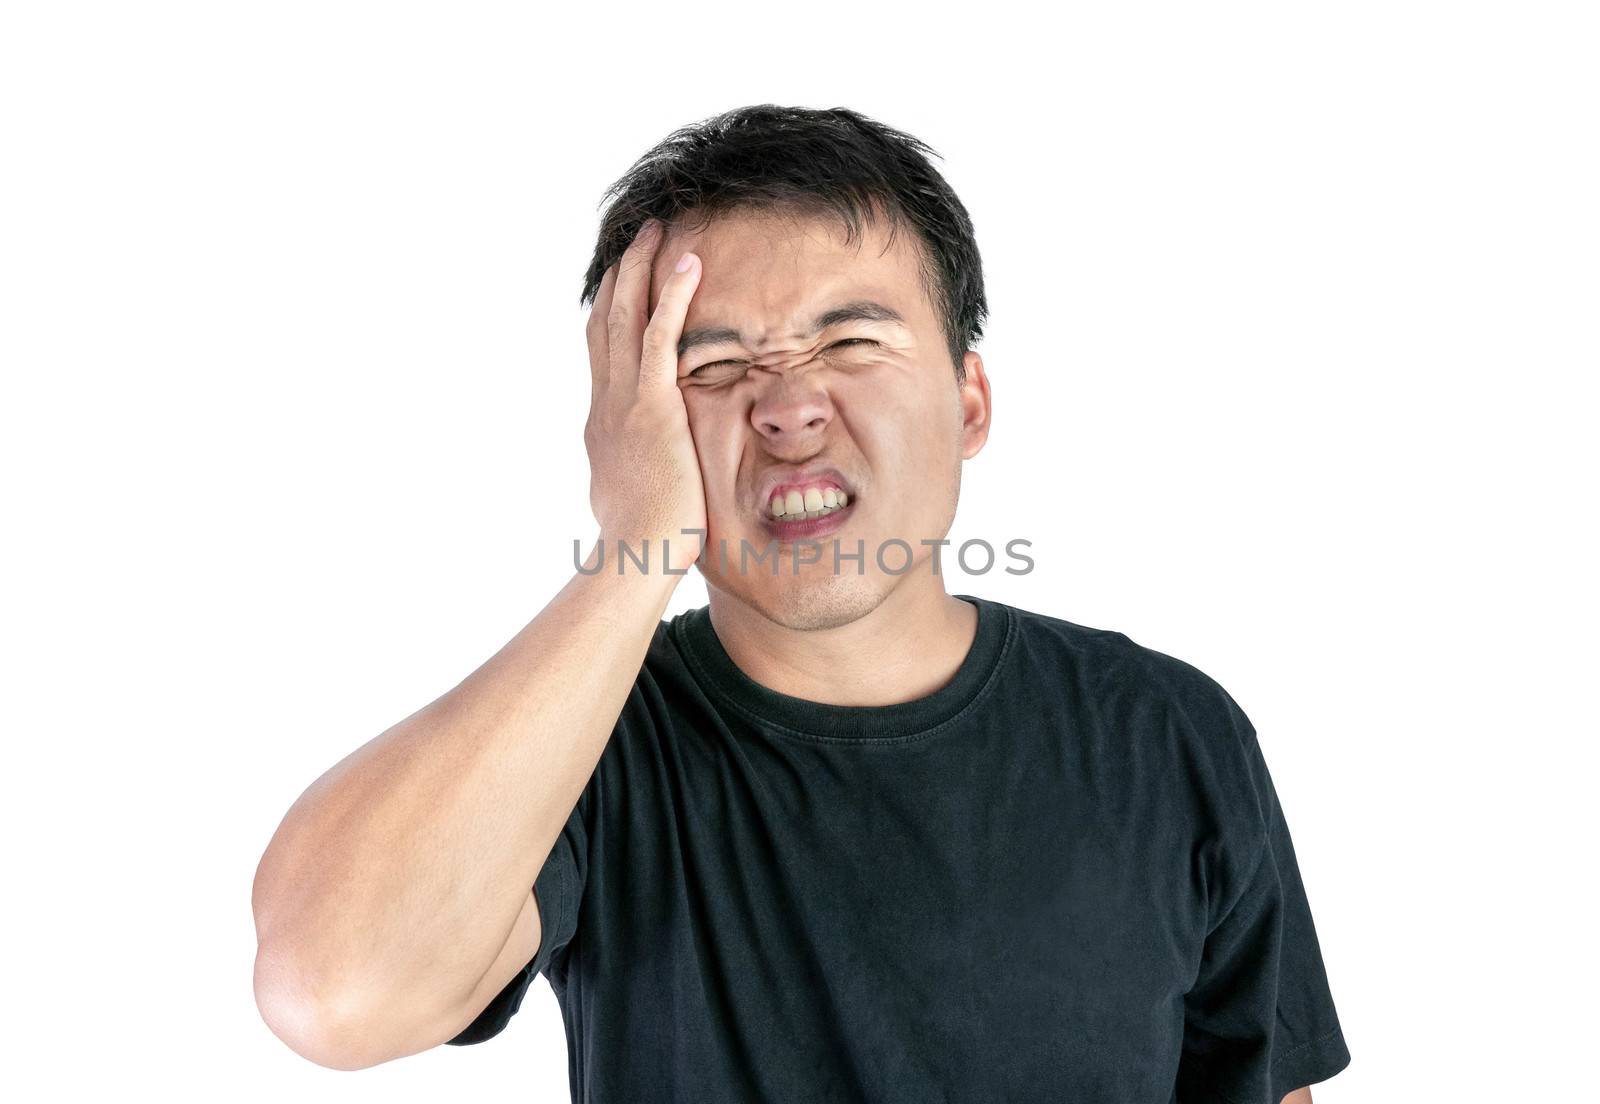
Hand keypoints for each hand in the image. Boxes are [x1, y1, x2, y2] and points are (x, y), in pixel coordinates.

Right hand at [583, 218, 706, 574]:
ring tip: (658, 230)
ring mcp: (626, 402)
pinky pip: (662, 337)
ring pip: (627, 317)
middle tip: (636, 238)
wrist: (637, 554)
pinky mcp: (654, 406)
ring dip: (642, 269)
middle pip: (606, 322)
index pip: (602, 353)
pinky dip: (673, 296)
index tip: (618, 280)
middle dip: (621, 276)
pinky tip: (689, 263)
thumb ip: (630, 473)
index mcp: (602, 423)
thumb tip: (632, 473)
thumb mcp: (628, 497)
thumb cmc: (643, 541)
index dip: (609, 310)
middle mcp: (607, 403)